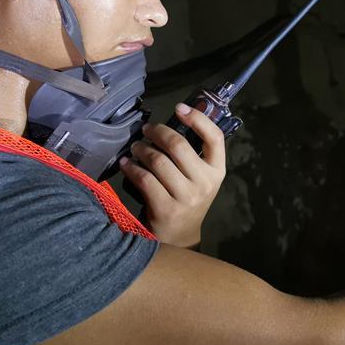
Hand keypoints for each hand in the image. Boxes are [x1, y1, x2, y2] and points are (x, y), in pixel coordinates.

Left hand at [120, 103, 226, 247]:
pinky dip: (131, 168)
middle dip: (157, 132)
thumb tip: (177, 118)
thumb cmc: (188, 199)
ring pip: (158, 161)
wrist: (181, 237)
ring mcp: (186, 197)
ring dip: (141, 149)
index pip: (215, 137)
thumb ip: (194, 154)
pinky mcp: (166, 208)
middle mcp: (205, 183)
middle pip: (179, 146)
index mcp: (217, 171)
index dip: (198, 119)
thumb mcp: (200, 178)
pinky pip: (144, 179)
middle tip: (146, 130)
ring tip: (135, 147)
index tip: (179, 107)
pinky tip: (126, 164)